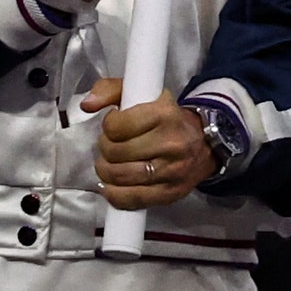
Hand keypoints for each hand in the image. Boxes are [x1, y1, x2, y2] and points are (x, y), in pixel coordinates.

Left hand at [82, 79, 214, 208]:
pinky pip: (131, 199)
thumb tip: (87, 105)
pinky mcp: (169, 194)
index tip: (113, 125)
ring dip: (106, 171)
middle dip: (105, 149)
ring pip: (120, 177)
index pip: (118, 126)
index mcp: (164, 113)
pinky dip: (114, 194)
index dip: (108, 126)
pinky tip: (113, 185)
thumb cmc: (167, 118)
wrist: (204, 144)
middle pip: (116, 153)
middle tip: (110, 146)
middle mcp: (170, 143)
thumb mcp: (144, 93)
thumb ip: (111, 90)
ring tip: (109, 163)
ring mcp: (171, 171)